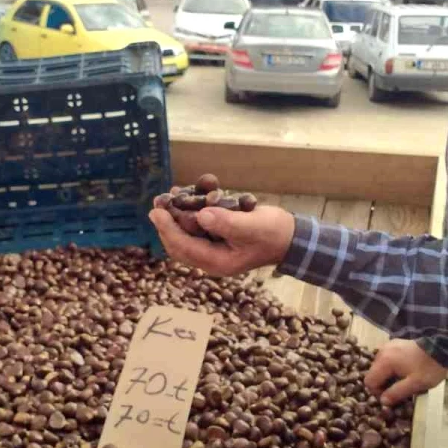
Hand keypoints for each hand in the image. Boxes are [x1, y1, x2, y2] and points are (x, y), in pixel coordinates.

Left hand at [149, 204, 295, 277]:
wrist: (292, 236)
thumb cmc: (274, 234)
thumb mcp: (251, 228)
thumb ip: (226, 223)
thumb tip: (202, 215)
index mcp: (216, 261)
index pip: (183, 247)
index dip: (167, 229)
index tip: (156, 211)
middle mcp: (211, 255)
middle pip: (179, 239)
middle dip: (168, 219)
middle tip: (159, 201)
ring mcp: (214, 244)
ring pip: (188, 227)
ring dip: (182, 208)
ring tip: (175, 191)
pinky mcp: (218, 232)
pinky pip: (201, 219)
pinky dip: (199, 203)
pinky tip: (200, 186)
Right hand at [365, 339, 447, 405]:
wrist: (441, 347)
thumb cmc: (428, 368)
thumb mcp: (415, 384)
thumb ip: (396, 393)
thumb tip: (382, 401)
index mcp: (385, 361)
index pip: (369, 381)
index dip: (377, 392)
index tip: (391, 397)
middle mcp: (382, 352)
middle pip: (373, 374)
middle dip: (383, 385)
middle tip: (398, 391)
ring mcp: (388, 346)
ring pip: (380, 367)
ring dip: (387, 376)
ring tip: (402, 381)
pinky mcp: (394, 344)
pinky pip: (386, 359)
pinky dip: (391, 368)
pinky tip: (404, 371)